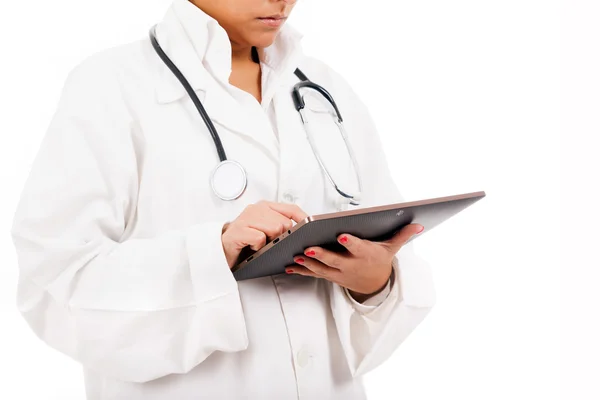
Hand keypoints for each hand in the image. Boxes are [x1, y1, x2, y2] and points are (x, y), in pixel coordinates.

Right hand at [221, 200, 308, 268]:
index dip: (303, 220)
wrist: (221, 251)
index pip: (292, 209)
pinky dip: (258, 247)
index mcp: (265, 206)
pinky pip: (260, 239)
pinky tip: (251, 247)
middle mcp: (256, 209)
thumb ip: (283, 225)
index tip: (311, 230)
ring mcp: (246, 218)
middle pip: (285, 223)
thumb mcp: (267, 231)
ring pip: (275, 229)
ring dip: (270, 242)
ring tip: (260, 244)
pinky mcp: (238, 231)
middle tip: (270, 242)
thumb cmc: (246, 242)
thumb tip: (304, 231)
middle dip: (282, 236)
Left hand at [286, 223, 424, 301]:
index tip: (342, 236)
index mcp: (365, 254)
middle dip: (322, 255)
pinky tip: (290, 265)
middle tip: (308, 248)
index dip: (351, 243)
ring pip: (321, 269)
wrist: (374, 283)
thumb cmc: (380, 259)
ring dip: (307, 264)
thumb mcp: (392, 248)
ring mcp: (339, 272)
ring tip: (295, 257)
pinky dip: (302, 270)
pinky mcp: (330, 276)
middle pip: (335, 260)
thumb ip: (403, 235)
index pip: (358, 248)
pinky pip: (314, 274)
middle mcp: (351, 265)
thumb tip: (419, 224)